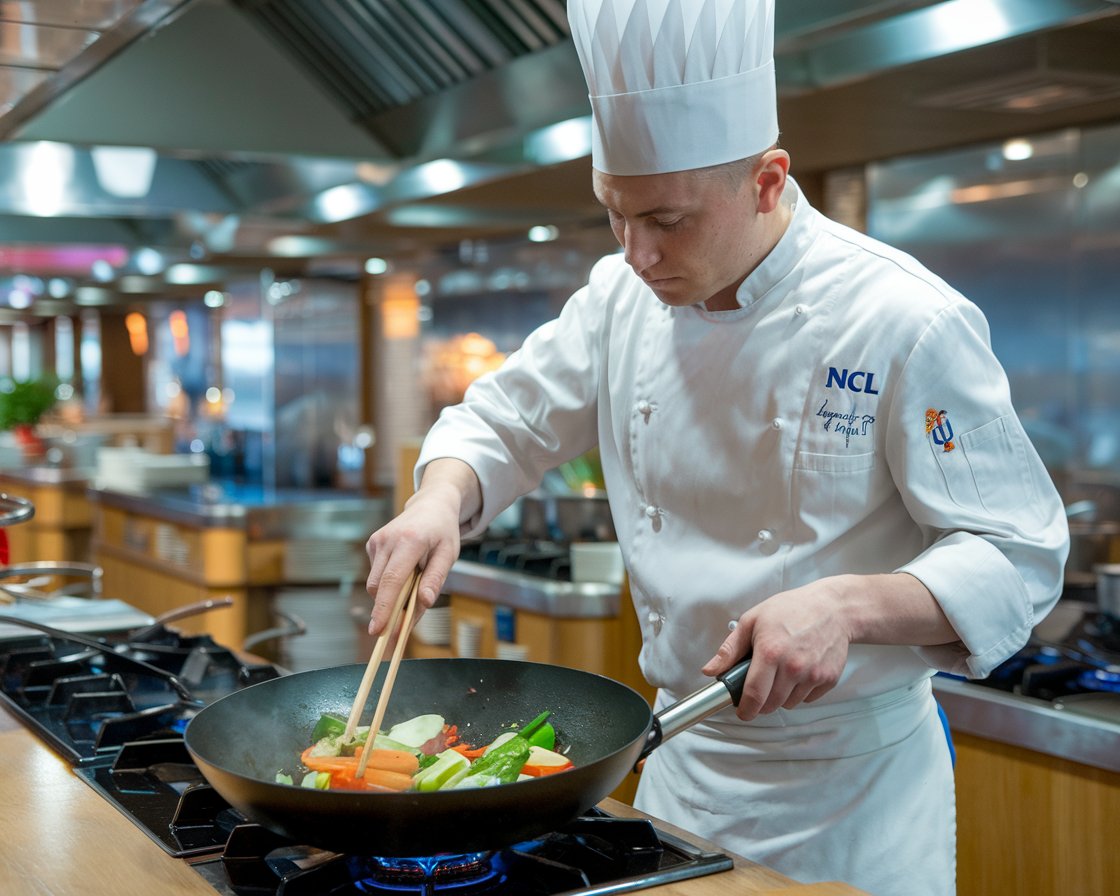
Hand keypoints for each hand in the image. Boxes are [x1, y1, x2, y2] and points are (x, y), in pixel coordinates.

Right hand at [364, 481, 462, 637]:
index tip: (378, 630)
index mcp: (410, 540)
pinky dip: (388, 582)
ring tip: (414, 583)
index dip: (384, 608)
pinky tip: (405, 570)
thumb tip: (423, 604)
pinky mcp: (372, 544)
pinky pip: (376, 574)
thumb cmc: (443, 532)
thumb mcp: (448, 554)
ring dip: (390, 595)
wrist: (430, 505)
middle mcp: (388, 539)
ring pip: (375, 584)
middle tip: (401, 625)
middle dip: (386, 610)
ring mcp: (377, 541)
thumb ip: (435, 579)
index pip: (392, 580)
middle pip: (379, 586)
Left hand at [701, 578, 853, 720]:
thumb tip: (710, 670)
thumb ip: (730, 649)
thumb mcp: (752, 621)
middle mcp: (793, 666)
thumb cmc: (792, 609)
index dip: (745, 709)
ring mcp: (813, 674)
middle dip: (761, 701)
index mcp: (770, 652)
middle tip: (759, 686)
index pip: (754, 694)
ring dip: (781, 696)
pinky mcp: (828, 679)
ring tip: (781, 672)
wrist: (833, 608)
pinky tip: (799, 671)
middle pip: (771, 704)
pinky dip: (800, 691)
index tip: (742, 712)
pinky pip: (808, 698)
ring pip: (789, 703)